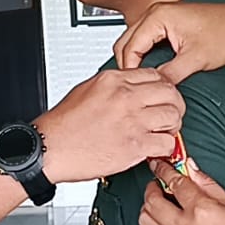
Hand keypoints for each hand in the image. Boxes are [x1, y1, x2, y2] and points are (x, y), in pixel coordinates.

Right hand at [35, 68, 183, 183]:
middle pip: (170, 92)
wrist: (50, 148)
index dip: (163, 88)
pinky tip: (156, 149)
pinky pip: (167, 143)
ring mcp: (132, 121)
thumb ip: (113, 85)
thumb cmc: (64, 124)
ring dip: (172, 126)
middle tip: (170, 115)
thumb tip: (132, 88)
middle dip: (174, 104)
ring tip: (163, 132)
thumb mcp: (87, 89)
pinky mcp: (134, 145)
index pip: (155, 75)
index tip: (161, 98)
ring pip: (173, 116)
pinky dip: (166, 147)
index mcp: (114, 80)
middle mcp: (126, 97)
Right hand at [114, 2, 224, 82]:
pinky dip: (143, 55)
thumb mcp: (197, 59)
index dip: (130, 70)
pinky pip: (144, 40)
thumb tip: (155, 87)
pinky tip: (151, 70)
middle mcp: (156, 12)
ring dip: (135, 60)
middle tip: (135, 87)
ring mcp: (160, 16)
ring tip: (142, 80)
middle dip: (128, 65)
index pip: (131, 46)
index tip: (135, 88)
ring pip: (133, 41)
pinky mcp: (166, 23)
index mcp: (159, 16)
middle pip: (126, 42)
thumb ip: (172, 73)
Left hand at [140, 159, 224, 224]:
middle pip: (152, 201)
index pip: (174, 182)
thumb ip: (209, 185)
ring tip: (157, 204)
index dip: (164, 169)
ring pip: (145, 221)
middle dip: (151, 187)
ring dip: (148, 208)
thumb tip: (192, 168)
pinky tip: (162, 224)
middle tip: (157, 184)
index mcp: (201, 211)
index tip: (160, 164)